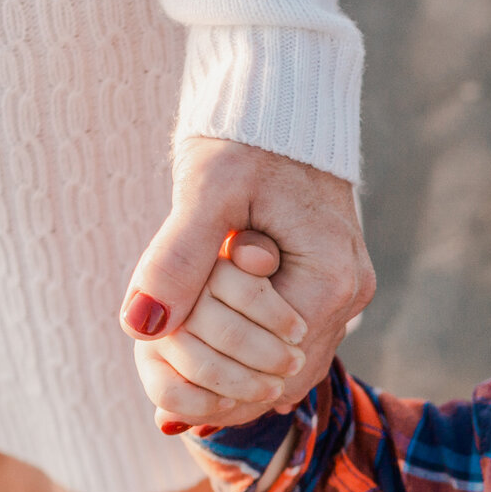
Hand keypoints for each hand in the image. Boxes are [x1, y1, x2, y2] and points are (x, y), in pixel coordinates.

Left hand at [123, 136, 374, 429]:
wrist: (278, 97)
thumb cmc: (244, 136)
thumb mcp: (205, 192)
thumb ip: (176, 259)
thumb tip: (140, 326)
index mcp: (331, 277)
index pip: (273, 360)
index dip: (216, 371)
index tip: (159, 367)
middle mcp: (349, 292)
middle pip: (285, 374)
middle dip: (225, 382)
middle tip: (162, 395)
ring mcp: (343, 291)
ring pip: (290, 367)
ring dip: (235, 376)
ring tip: (177, 391)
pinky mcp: (327, 284)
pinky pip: (290, 343)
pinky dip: (248, 358)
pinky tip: (205, 371)